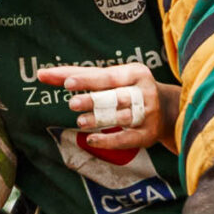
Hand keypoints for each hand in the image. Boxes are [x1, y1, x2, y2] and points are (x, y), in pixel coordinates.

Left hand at [40, 62, 171, 154]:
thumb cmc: (130, 89)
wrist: (170, 110)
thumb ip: (81, 76)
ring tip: (80, 121)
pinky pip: (127, 138)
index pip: (106, 76)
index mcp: (135, 73)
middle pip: (114, 96)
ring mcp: (147, 114)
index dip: (87, 79)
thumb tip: (42, 74)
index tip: (67, 82)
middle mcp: (143, 92)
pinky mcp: (147, 134)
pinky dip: (109, 140)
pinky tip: (92, 141)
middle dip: (94, 100)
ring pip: (120, 116)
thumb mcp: (113, 78)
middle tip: (72, 103)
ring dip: (100, 119)